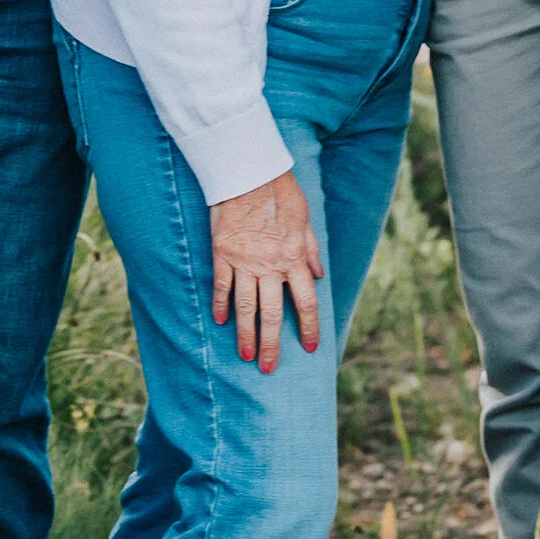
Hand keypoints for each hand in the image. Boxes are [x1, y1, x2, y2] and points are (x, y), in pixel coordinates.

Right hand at [208, 171, 322, 370]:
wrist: (247, 171)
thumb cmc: (280, 191)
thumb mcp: (305, 218)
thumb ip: (312, 249)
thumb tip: (318, 275)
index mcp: (294, 257)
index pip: (305, 302)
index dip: (309, 327)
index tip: (311, 347)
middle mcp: (270, 265)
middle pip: (272, 313)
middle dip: (272, 343)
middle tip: (269, 367)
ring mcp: (244, 261)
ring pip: (245, 306)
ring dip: (246, 334)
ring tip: (246, 355)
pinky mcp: (223, 253)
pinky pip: (222, 286)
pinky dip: (221, 305)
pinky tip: (221, 322)